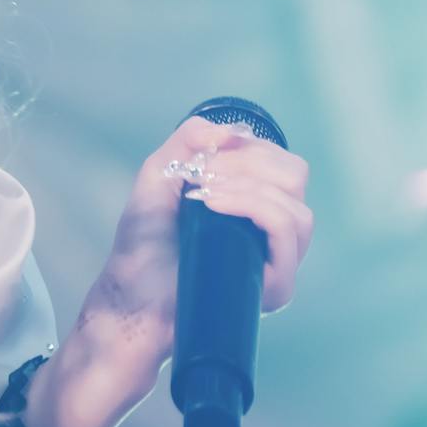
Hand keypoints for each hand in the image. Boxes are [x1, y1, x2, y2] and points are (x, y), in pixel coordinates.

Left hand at [74, 115, 315, 398]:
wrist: (130, 298)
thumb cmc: (143, 245)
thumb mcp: (159, 177)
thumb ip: (189, 141)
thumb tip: (234, 128)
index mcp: (255, 206)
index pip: (283, 165)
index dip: (250, 147)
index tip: (206, 155)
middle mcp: (274, 234)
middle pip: (296, 178)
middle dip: (248, 162)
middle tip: (202, 174)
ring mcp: (277, 263)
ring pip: (295, 208)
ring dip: (247, 187)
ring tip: (203, 194)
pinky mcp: (273, 287)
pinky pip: (287, 235)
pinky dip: (253, 207)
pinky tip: (213, 205)